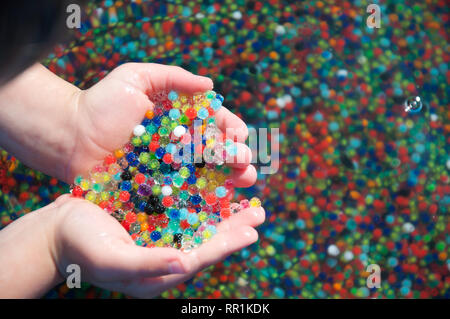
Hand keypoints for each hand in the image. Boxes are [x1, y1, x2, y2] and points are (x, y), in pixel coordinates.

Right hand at [51, 195, 264, 297]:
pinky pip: (183, 209)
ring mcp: (159, 235)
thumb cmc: (80, 248)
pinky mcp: (152, 218)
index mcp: (159, 272)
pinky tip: (215, 186)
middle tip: (260, 212)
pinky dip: (201, 199)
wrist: (56, 231)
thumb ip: (148, 264)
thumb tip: (186, 262)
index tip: (251, 232)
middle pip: (207, 241)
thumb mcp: (113, 260)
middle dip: (234, 227)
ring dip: (223, 211)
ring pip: (199, 223)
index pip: (201, 258)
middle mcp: (165, 254)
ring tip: (247, 198)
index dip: (226, 245)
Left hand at [66, 63, 255, 186]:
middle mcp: (181, 146)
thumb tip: (210, 85)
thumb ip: (172, 77)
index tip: (238, 135)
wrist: (71, 136)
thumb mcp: (135, 78)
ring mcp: (172, 171)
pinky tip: (223, 201)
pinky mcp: (160, 191)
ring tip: (243, 180)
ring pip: (208, 175)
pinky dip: (207, 198)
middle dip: (236, 156)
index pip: (215, 124)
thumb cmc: (101, 104)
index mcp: (181, 120)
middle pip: (217, 152)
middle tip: (244, 162)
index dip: (231, 129)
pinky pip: (187, 195)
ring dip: (230, 179)